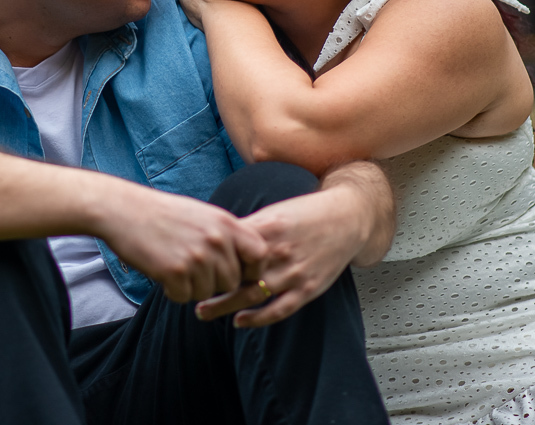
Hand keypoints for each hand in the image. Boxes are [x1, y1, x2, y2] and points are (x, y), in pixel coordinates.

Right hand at [98, 185, 268, 303]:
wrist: (124, 210)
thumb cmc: (164, 213)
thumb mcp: (204, 214)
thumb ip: (227, 235)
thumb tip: (251, 263)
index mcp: (226, 223)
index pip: (260, 254)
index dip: (253, 269)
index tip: (239, 273)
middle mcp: (216, 240)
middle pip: (232, 281)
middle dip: (215, 282)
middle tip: (194, 270)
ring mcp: (196, 257)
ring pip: (208, 292)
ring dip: (193, 287)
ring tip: (176, 266)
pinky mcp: (175, 272)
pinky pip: (185, 297)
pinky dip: (174, 292)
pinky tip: (163, 273)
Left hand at [195, 183, 369, 327]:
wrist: (348, 217)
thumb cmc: (306, 213)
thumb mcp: (274, 212)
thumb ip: (248, 227)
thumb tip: (215, 236)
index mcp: (268, 228)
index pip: (229, 248)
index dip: (207, 259)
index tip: (187, 264)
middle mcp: (279, 252)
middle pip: (236, 275)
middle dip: (210, 286)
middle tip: (186, 291)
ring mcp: (294, 273)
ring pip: (252, 295)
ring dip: (225, 305)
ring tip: (202, 312)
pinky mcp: (308, 289)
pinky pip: (279, 310)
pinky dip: (258, 319)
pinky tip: (239, 321)